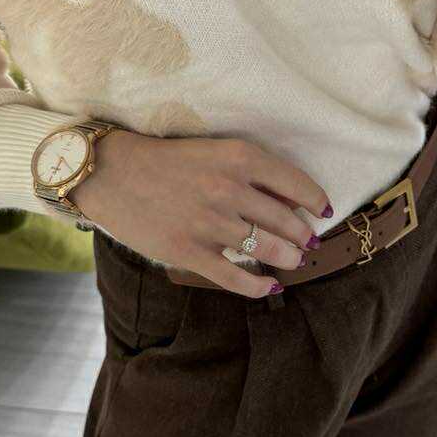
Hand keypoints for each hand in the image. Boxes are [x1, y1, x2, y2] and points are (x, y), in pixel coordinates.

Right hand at [69, 129, 331, 297]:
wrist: (112, 173)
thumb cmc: (166, 160)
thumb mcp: (214, 150)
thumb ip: (252, 172)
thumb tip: (294, 200)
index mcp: (238, 158)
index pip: (296, 184)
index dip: (316, 201)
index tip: (324, 212)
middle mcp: (229, 189)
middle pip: (287, 222)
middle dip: (303, 237)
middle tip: (308, 244)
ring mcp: (209, 223)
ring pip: (268, 250)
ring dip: (288, 259)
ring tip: (293, 261)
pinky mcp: (189, 252)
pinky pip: (236, 277)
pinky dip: (258, 285)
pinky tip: (270, 286)